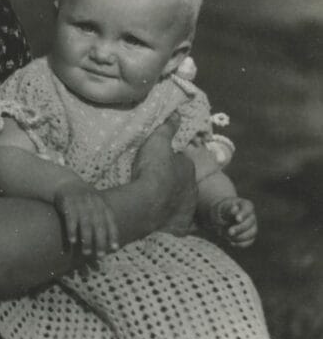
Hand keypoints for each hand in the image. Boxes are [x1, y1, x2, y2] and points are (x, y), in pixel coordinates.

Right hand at [53, 180, 118, 265]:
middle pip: (99, 225)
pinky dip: (72, 231)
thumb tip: (112, 238)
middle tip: (100, 255)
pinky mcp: (68, 203)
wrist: (66, 183)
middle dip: (100, 241)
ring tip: (86, 252)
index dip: (113, 235)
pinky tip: (73, 241)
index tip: (114, 249)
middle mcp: (93, 203)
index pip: (110, 221)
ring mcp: (80, 203)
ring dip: (86, 239)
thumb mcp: (97, 203)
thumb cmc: (84, 199)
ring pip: (86, 224)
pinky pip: (71, 219)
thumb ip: (104, 217)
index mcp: (102, 204)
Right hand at [132, 119, 197, 235]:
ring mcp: (187, 209)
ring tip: (156, 202)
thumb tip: (177, 112)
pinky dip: (172, 222)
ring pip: (182, 204)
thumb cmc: (153, 170)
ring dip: (173, 202)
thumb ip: (167, 128)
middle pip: (184, 184)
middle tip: (156, 184)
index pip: (182, 163)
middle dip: (174, 184)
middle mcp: (192, 189)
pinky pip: (177, 223)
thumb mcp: (157, 142)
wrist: (147, 202)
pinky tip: (162, 220)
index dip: (171, 163)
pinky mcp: (180, 226)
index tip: (159, 164)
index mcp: (188, 168)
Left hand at [211, 197, 257, 247]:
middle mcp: (251, 216)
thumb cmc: (222, 211)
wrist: (221, 218)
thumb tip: (234, 210)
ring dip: (239, 237)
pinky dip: (240, 244)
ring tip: (227, 236)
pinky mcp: (250, 237)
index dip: (244, 214)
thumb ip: (228, 210)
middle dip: (239, 228)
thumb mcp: (222, 208)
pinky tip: (231, 242)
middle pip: (250, 223)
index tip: (237, 219)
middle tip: (229, 232)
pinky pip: (249, 242)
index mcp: (246, 205)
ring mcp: (252, 226)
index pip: (248, 208)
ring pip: (251, 233)